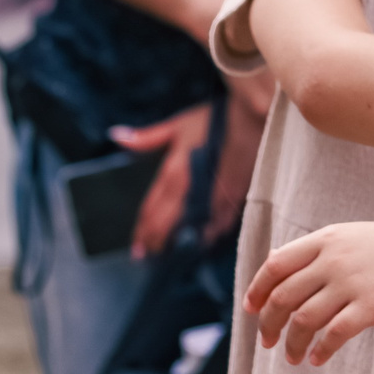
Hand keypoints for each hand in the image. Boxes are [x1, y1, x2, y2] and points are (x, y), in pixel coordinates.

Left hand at [114, 77, 276, 255]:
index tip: (136, 247)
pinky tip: (204, 241)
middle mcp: (191, 192)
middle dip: (155, 242)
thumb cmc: (217, 119)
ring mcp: (215, 197)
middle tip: (148, 256)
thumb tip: (116, 136)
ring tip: (172, 254)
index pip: (151, 210)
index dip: (142, 231)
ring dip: (180, 244)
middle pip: (167, 226)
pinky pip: (218, 226)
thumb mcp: (179, 124)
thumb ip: (148, 137)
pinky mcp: (236, 198)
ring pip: (192, 231)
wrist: (257, 118)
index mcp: (174, 174)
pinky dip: (208, 236)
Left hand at [246, 217, 373, 365]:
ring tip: (295, 357)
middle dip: (268, 324)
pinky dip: (321, 350)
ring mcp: (355, 282)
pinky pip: (334, 335)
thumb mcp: (356, 236)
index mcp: (330, 238)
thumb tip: (275, 265)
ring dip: (293, 344)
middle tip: (268, 342)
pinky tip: (319, 358)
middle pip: (284, 297)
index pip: (276, 265)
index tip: (251, 310)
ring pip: (305, 320)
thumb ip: (320, 250)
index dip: (257, 290)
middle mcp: (337, 258)